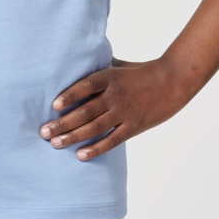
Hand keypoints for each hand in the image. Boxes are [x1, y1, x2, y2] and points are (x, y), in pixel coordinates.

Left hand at [39, 57, 194, 159]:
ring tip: (54, 144)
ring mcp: (125, 112)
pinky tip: (80, 155)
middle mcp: (115, 95)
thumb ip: (99, 68)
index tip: (53, 105)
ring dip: (73, 137)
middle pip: (85, 111)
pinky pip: (112, 140)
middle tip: (43, 132)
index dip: (69, 95)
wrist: (174, 81)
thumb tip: (75, 64)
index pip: (86, 85)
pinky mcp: (133, 126)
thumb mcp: (119, 64)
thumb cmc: (142, 71)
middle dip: (62, 123)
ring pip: (95, 128)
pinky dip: (95, 149)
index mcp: (110, 77)